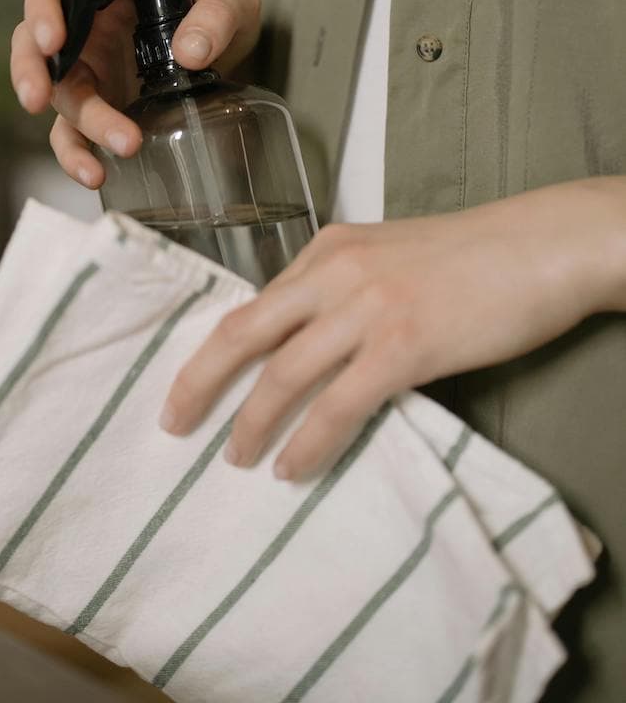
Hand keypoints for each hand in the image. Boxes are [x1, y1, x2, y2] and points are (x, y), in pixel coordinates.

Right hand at [10, 0, 260, 187]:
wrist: (232, 54)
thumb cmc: (219, 13)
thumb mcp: (230, 1)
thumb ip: (216, 15)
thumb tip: (191, 52)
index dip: (41, 10)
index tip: (53, 39)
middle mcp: (85, 30)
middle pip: (35, 46)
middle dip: (31, 72)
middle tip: (39, 97)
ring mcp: (89, 74)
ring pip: (58, 96)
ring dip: (75, 126)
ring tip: (102, 155)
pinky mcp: (98, 111)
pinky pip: (74, 136)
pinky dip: (78, 156)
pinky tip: (96, 174)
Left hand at [160, 177, 625, 479]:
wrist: (538, 246)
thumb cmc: (472, 255)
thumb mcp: (389, 254)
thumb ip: (343, 287)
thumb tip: (307, 340)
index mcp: (328, 248)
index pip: (255, 304)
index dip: (215, 350)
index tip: (191, 383)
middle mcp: (335, 272)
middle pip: (245, 333)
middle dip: (200, 382)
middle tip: (174, 423)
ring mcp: (367, 308)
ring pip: (284, 375)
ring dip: (252, 423)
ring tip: (237, 458)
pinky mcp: (403, 346)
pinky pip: (339, 405)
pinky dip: (309, 441)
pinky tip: (293, 467)